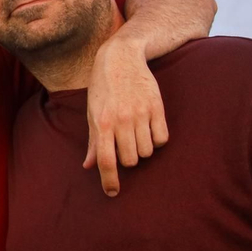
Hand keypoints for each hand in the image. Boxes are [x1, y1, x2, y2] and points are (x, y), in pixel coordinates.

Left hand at [82, 36, 169, 196]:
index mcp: (102, 123)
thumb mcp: (92, 112)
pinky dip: (157, 140)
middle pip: (131, 160)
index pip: (106, 160)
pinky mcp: (157, 107)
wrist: (121, 58)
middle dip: (128, 159)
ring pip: (147, 151)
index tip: (113, 193)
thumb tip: (89, 166)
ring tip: (136, 134)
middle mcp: (122, 120)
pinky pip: (162, 138)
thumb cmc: (103, 88)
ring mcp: (141, 113)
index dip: (109, 180)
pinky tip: (150, 129)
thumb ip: (94, 141)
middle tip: (125, 146)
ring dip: (143, 149)